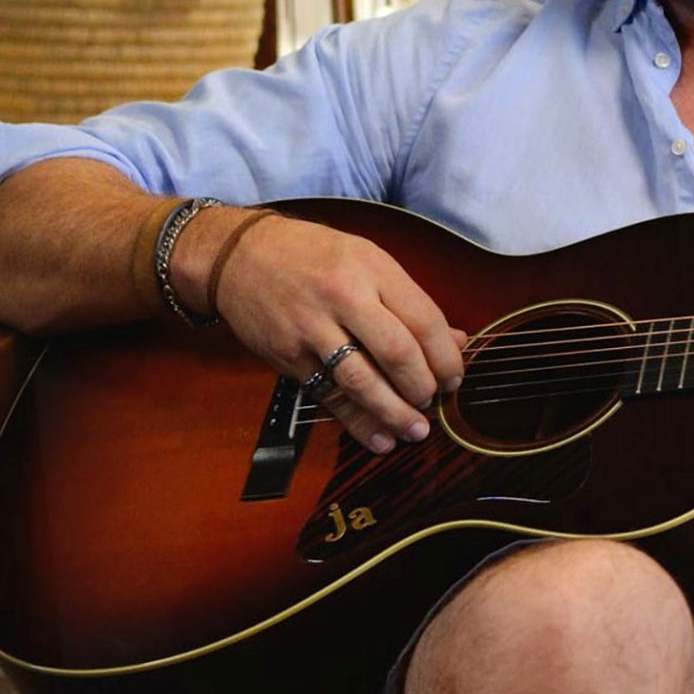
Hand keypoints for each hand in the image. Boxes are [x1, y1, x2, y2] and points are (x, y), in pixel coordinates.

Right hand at [205, 216, 465, 454]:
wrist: (236, 256)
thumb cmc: (311, 255)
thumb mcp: (367, 259)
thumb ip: (411, 301)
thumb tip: (458, 340)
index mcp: (371, 269)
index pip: (424, 320)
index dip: (446, 357)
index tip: (455, 377)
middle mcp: (343, 297)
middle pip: (397, 353)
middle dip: (423, 387)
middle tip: (434, 401)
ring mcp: (311, 329)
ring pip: (362, 381)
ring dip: (394, 412)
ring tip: (415, 430)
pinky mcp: (287, 356)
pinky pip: (328, 395)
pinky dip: (356, 422)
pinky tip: (378, 438)